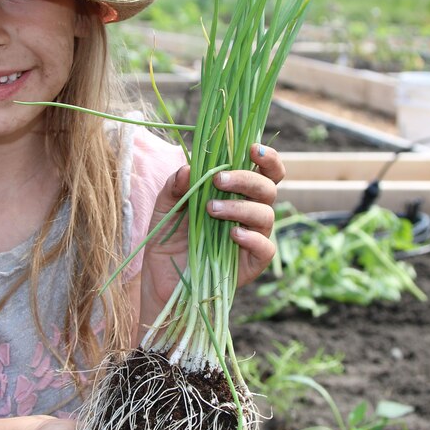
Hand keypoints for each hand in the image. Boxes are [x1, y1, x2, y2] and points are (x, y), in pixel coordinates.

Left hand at [142, 143, 283, 304]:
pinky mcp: (251, 264)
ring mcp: (252, 238)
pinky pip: (266, 248)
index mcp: (236, 195)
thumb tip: (188, 167)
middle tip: (218, 180)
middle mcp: (249, 213)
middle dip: (246, 179)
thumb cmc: (168, 241)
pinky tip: (233, 234)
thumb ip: (175, 186)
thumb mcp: (165, 208)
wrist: (161, 281)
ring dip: (241, 207)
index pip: (264, 172)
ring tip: (211, 210)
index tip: (252, 148)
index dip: (267, 158)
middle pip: (268, 188)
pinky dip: (253, 238)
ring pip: (267, 215)